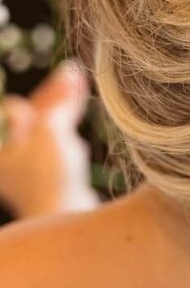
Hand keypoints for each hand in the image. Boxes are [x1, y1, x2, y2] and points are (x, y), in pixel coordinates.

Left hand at [0, 62, 97, 218]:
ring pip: (46, 126)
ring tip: (81, 81)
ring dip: (63, 104)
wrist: (66, 215)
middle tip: (74, 72)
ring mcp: (28, 167)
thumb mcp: (51, 130)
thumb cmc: (49, 176)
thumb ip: (58, 102)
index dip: (41, 90)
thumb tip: (69, 73)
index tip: (64, 73)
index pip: (14, 109)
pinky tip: (82, 102)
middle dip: (54, 94)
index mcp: (0, 148)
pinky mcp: (47, 176)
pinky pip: (57, 140)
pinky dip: (68, 122)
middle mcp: (8, 157)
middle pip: (31, 116)